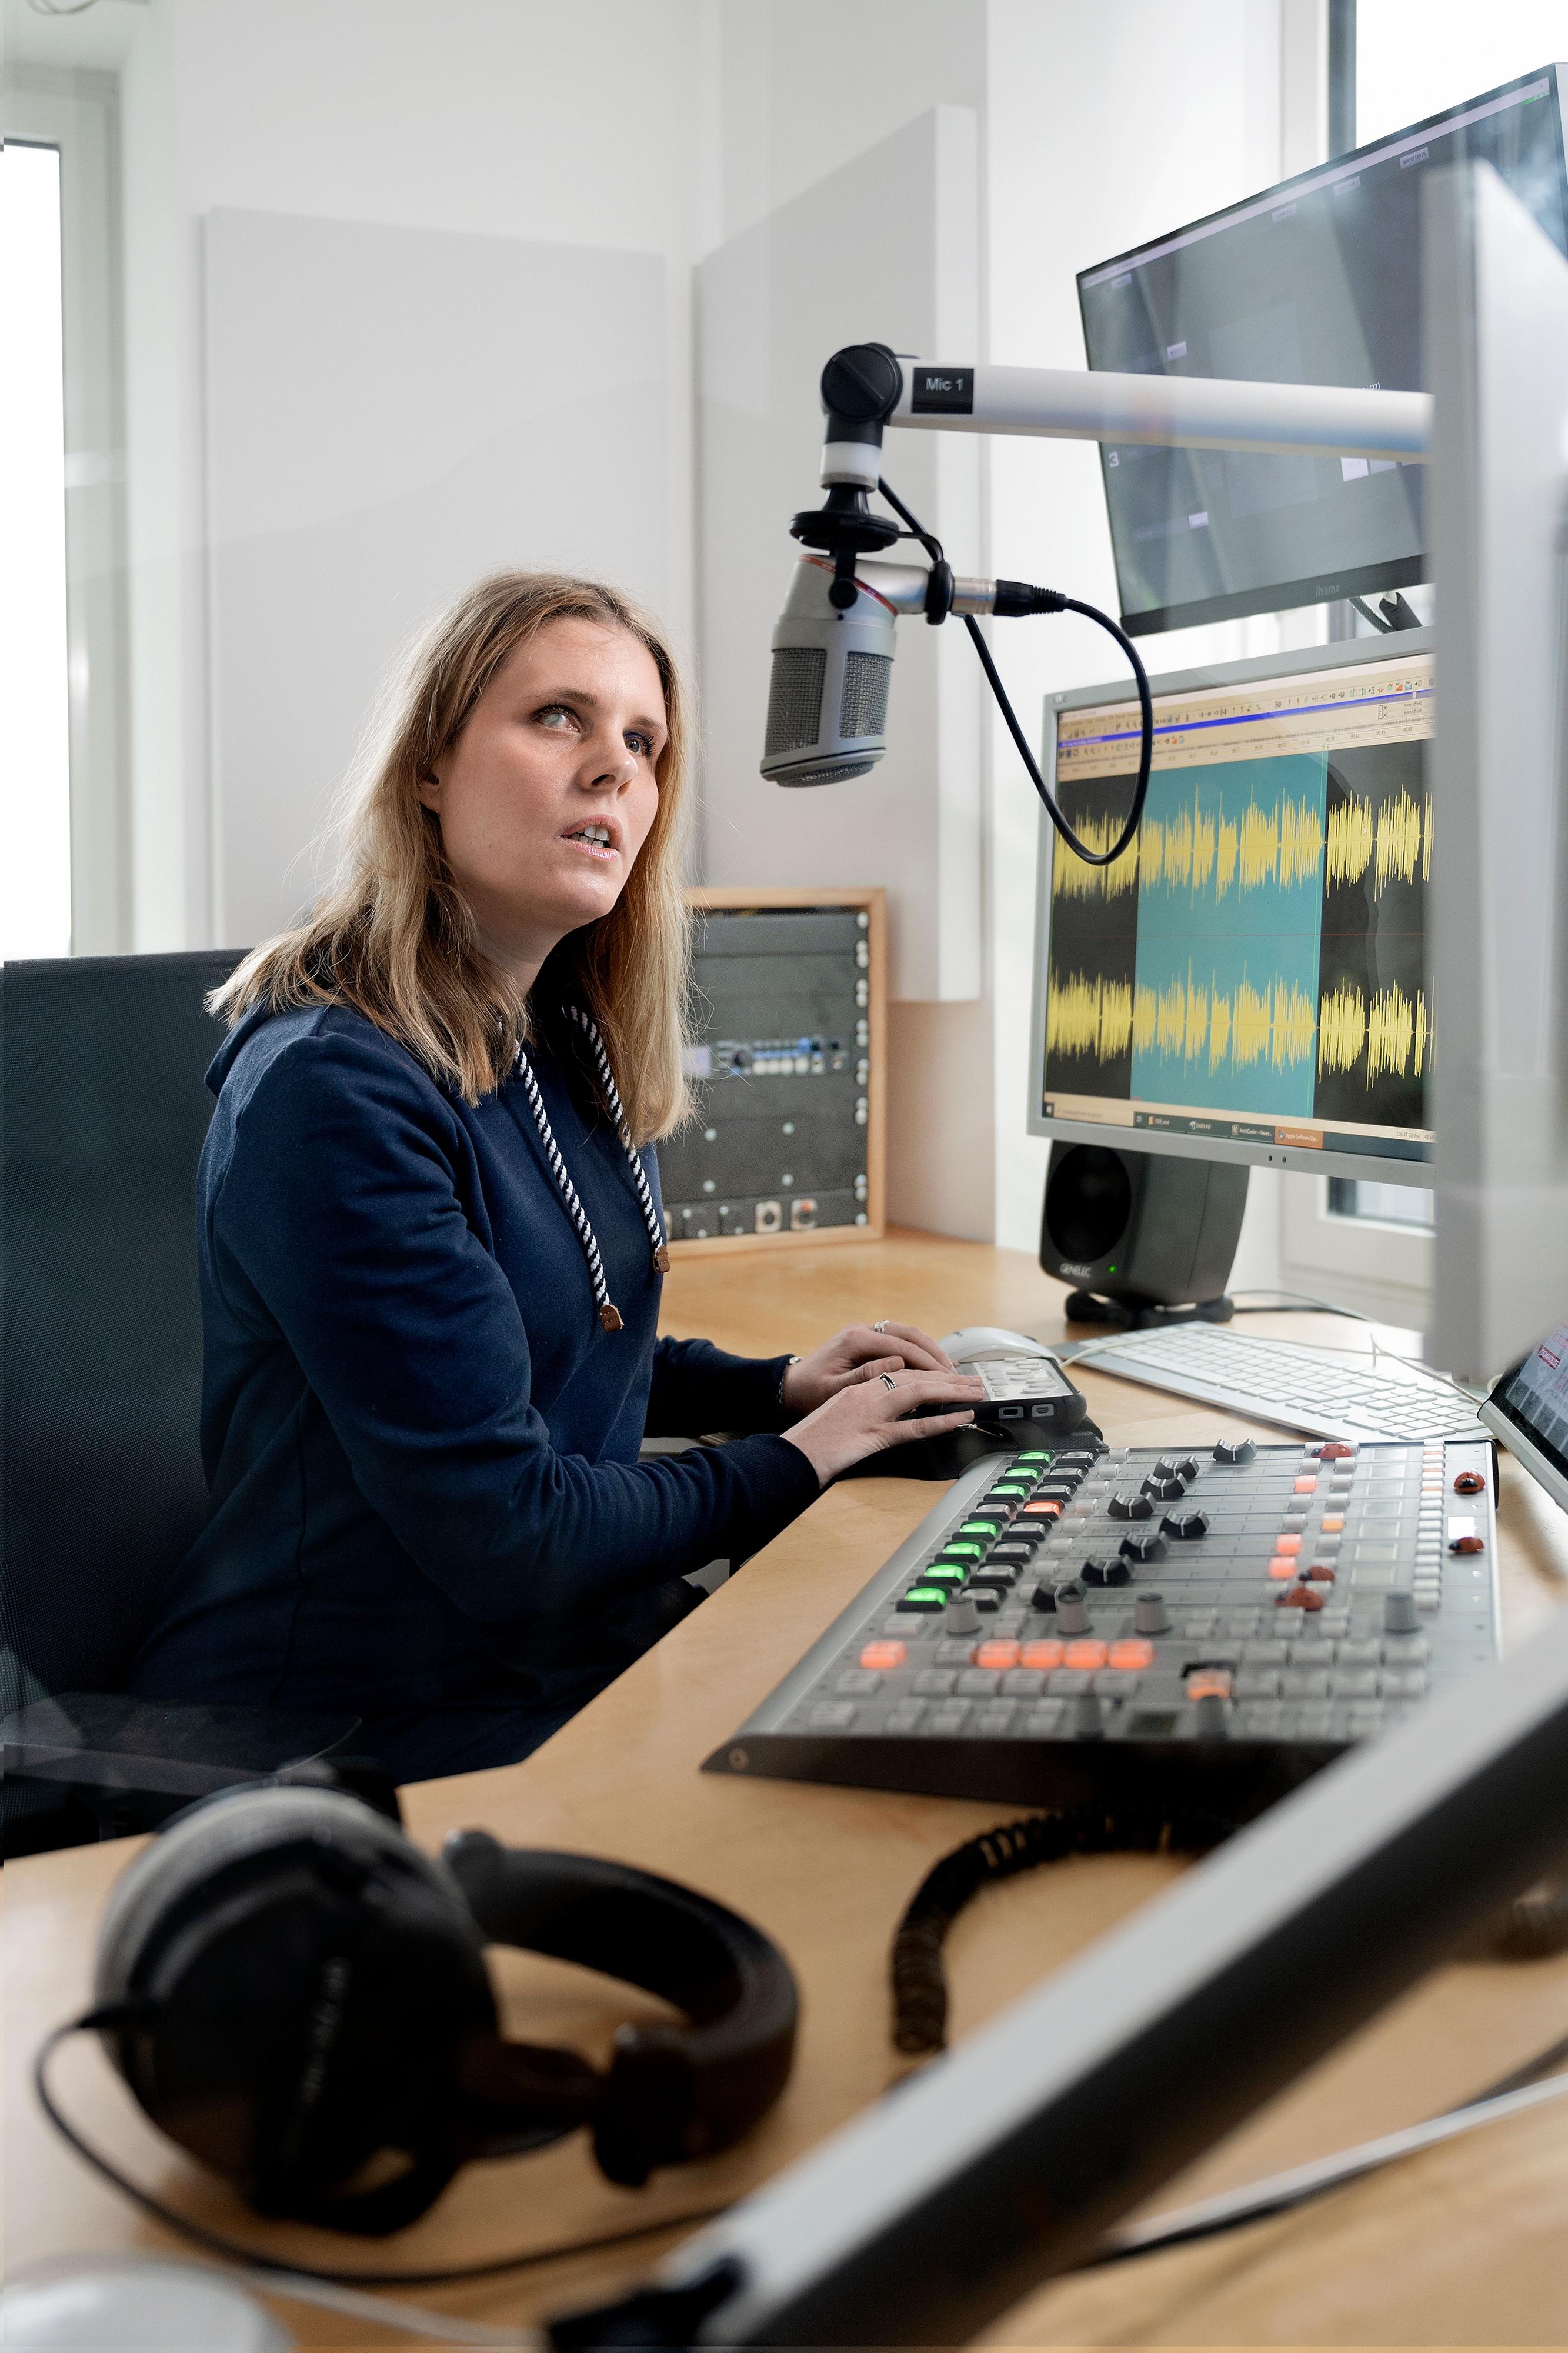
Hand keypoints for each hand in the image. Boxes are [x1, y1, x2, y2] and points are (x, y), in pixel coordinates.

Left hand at [780, 1321, 955, 1417]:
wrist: (792, 1386)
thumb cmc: (810, 1391)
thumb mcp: (834, 1389)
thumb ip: (865, 1375)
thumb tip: (896, 1364)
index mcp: (855, 1339)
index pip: (901, 1346)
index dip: (926, 1361)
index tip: (945, 1375)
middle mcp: (863, 1330)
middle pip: (909, 1334)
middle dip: (935, 1353)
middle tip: (955, 1373)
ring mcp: (866, 1333)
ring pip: (908, 1334)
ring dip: (930, 1350)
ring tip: (949, 1370)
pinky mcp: (869, 1341)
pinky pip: (900, 1340)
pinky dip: (919, 1351)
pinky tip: (932, 1364)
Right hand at [781, 1367, 985, 1486]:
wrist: (788, 1457)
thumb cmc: (808, 1443)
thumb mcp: (836, 1417)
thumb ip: (862, 1409)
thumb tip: (890, 1414)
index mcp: (856, 1387)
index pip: (900, 1371)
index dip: (929, 1372)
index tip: (950, 1375)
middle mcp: (865, 1393)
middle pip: (915, 1377)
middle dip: (949, 1378)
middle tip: (975, 1381)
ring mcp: (869, 1412)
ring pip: (920, 1392)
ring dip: (953, 1391)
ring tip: (977, 1393)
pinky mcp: (872, 1435)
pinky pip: (914, 1426)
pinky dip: (942, 1420)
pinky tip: (961, 1417)